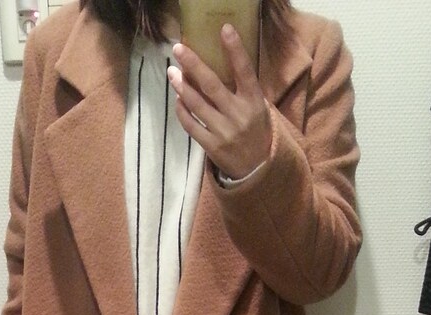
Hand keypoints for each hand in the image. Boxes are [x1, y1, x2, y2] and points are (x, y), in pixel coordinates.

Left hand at [168, 25, 271, 179]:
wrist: (258, 169)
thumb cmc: (255, 130)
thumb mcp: (257, 107)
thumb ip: (241, 89)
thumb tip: (213, 65)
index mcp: (254, 101)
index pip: (245, 71)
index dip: (235, 50)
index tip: (224, 29)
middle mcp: (239, 115)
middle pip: (212, 85)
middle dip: (193, 65)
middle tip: (178, 49)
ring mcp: (224, 132)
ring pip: (197, 105)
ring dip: (181, 86)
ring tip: (172, 73)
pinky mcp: (212, 147)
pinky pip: (191, 125)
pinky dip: (182, 111)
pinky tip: (178, 99)